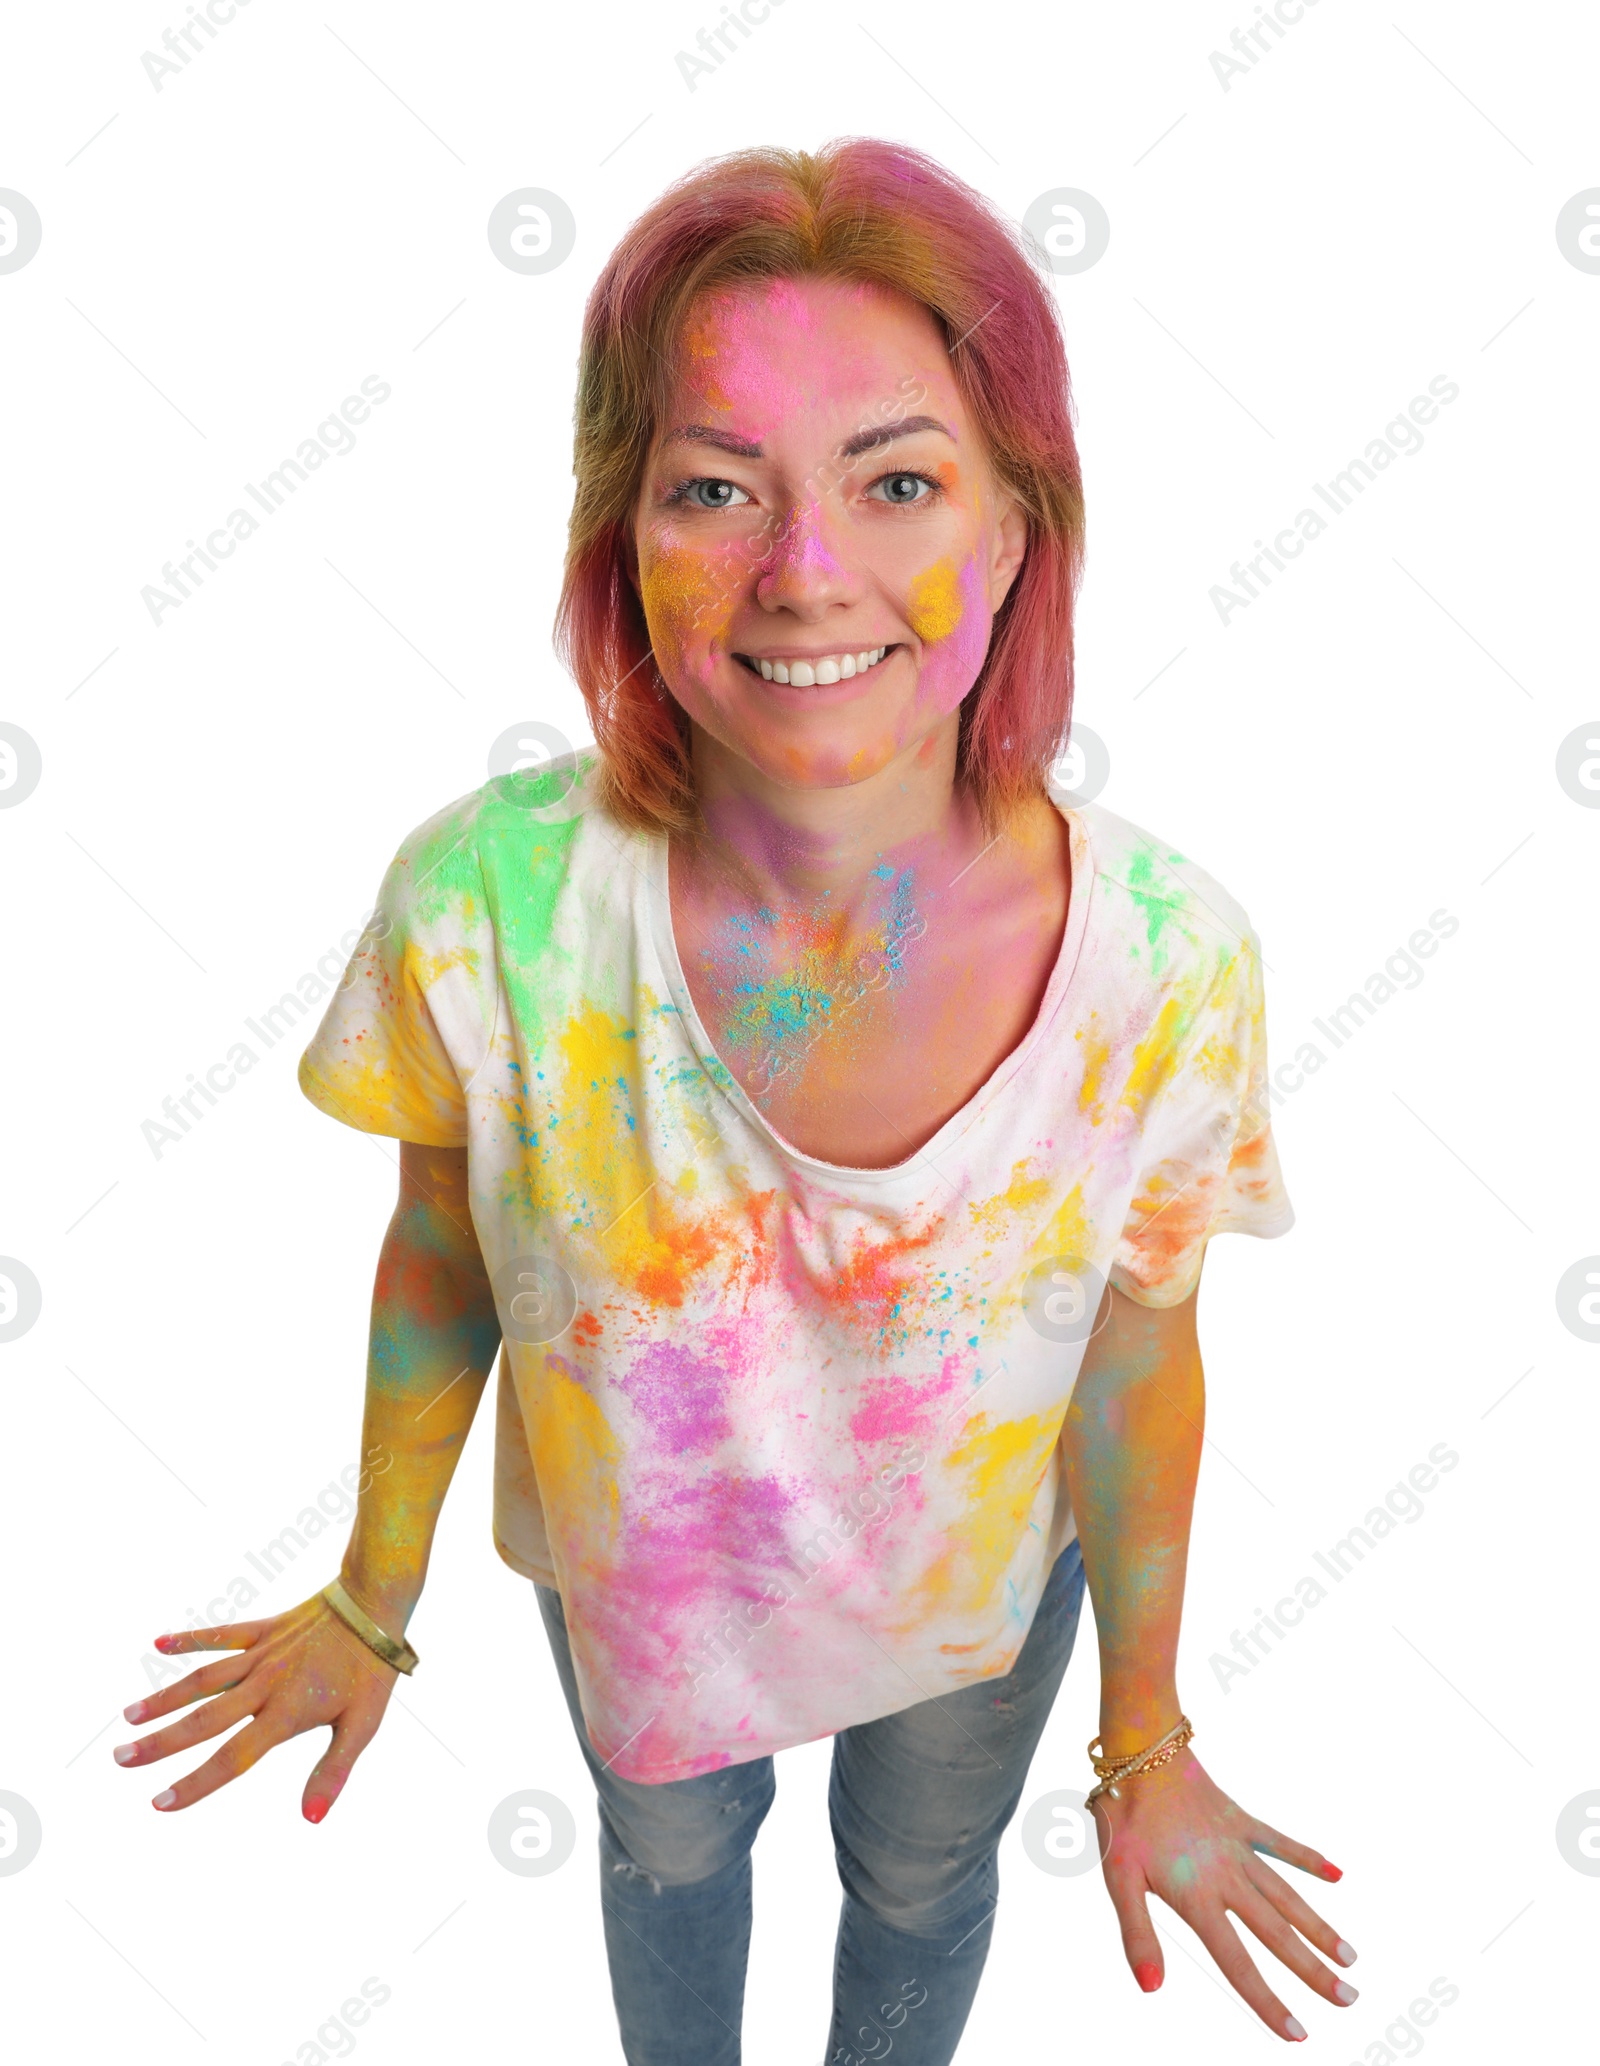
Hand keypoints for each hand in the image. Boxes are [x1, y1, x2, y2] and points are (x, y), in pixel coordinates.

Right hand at [113, 1590, 401, 1820]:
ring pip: (203, 1679)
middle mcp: (265, 1684)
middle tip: (120, 1759)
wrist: (376, 1603)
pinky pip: (221, 1634)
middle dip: (160, 1743)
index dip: (195, 1783)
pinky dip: (190, 1638)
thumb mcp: (362, 1725)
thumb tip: (310, 1819)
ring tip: (128, 1716)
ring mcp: (261, 1654)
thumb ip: (333, 1771)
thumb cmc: (371, 1669)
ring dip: (164, 1698)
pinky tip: (158, 1642)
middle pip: (204, 1719)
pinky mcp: (264, 1628)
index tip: (158, 1803)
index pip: (232, 1758)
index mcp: (286, 1713)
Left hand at [1093, 1748, 1354, 2041]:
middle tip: (1349, 2000)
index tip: (1299, 2034)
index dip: (1268, 2003)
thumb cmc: (1124, 1819)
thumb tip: (1151, 1990)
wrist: (1140, 1754)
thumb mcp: (1118, 1880)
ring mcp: (1238, 1848)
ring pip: (1287, 1896)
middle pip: (1278, 1936)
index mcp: (1198, 1899)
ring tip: (1350, 1957)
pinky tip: (1336, 1873)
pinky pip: (1280, 1844)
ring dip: (1319, 1927)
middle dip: (1313, 1972)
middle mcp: (1228, 1878)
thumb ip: (1137, 1935)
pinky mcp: (1240, 1820)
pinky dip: (1307, 1858)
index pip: (1238, 1964)